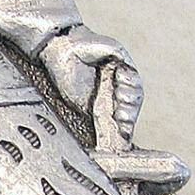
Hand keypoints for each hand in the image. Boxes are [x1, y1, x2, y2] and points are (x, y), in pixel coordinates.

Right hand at [38, 27, 144, 144]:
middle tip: (123, 121)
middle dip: (129, 113)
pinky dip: (128, 80)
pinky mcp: (119, 55)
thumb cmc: (67, 77)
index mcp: (109, 98)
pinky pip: (130, 69)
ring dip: (130, 98)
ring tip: (121, 104)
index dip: (126, 124)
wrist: (59, 53)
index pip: (124, 113)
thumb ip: (97, 119)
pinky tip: (121, 85)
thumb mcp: (81, 104)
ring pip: (135, 87)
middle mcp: (117, 84)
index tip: (124, 134)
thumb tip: (106, 140)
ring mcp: (120, 70)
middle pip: (133, 101)